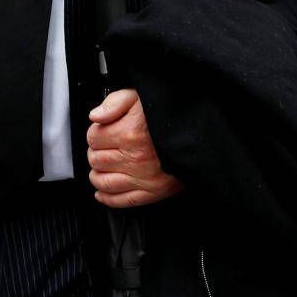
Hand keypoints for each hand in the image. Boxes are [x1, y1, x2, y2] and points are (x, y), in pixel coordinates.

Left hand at [87, 89, 183, 207]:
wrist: (202, 134)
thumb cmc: (173, 114)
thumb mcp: (141, 95)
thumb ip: (115, 102)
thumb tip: (95, 116)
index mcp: (130, 133)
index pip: (94, 137)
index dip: (96, 132)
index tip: (103, 131)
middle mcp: (135, 158)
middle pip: (96, 160)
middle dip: (96, 152)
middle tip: (105, 147)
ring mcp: (143, 178)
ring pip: (103, 182)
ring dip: (98, 174)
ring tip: (103, 167)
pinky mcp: (153, 192)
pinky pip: (122, 201)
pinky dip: (107, 198)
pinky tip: (102, 191)